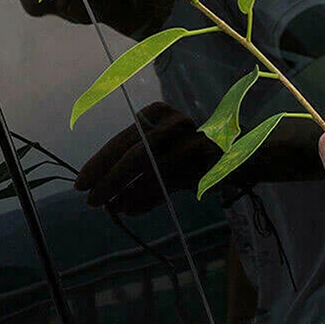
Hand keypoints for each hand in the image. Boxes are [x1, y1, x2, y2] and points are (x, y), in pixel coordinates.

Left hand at [75, 102, 220, 214]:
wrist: (244, 155)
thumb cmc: (193, 156)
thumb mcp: (162, 161)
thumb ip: (137, 176)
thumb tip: (113, 202)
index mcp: (156, 114)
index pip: (121, 140)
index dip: (99, 163)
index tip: (80, 183)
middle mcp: (173, 122)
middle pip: (133, 152)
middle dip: (108, 179)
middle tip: (90, 200)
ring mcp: (192, 139)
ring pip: (151, 168)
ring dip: (128, 191)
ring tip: (112, 208)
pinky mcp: (207, 159)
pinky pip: (171, 181)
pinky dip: (150, 198)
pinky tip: (133, 209)